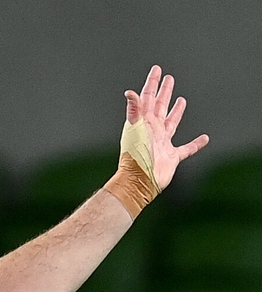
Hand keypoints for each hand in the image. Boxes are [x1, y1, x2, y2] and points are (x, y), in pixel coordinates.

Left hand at [124, 65, 208, 189]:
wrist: (140, 179)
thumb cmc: (135, 155)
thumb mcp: (134, 128)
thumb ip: (134, 109)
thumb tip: (129, 92)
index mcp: (143, 121)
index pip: (148, 97)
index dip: (152, 82)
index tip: (157, 69)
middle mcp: (153, 129)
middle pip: (160, 105)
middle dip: (164, 91)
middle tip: (169, 78)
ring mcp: (162, 142)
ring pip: (171, 122)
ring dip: (176, 111)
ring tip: (181, 100)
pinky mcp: (171, 156)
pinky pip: (187, 148)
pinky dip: (196, 144)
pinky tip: (204, 138)